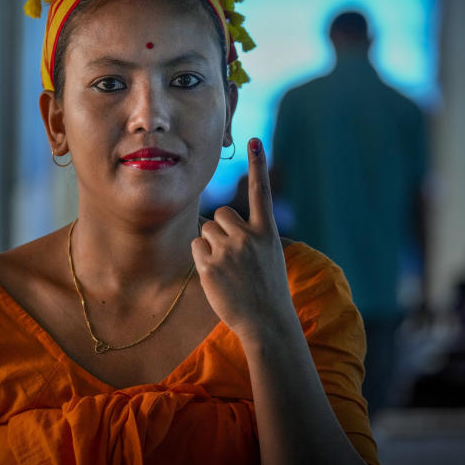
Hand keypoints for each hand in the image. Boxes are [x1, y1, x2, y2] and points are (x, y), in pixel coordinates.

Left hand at [191, 138, 295, 341]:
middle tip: (233, 255)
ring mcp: (229, 251)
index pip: (262, 193)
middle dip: (221, 228)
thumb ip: (250, 236)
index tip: (256, 141)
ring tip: (228, 269)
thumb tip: (219, 221)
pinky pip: (196, 246)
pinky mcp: (210, 265)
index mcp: (267, 233)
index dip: (259, 165)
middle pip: (221, 213)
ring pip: (206, 230)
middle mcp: (248, 237)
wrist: (267, 322)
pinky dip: (202, 258)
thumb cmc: (267, 290)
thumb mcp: (268, 257)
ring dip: (211, 245)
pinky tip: (217, 276)